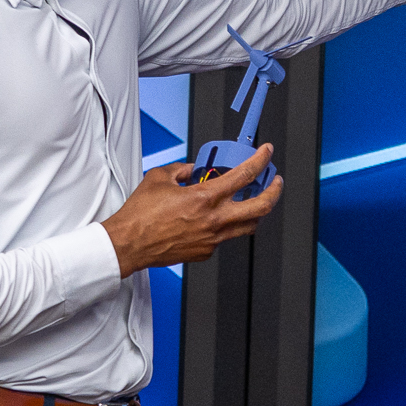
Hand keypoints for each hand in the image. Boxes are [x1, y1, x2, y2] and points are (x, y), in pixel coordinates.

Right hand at [101, 146, 278, 273]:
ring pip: (248, 226)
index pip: (244, 175)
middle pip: (261, 206)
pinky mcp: (205, 252)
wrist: (129, 244)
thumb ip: (180, 169)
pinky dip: (225, 225)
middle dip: (274, 191)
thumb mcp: (159, 178)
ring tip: (256, 202)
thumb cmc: (140, 215)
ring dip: (256, 212)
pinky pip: (224, 237)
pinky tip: (217, 219)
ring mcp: (212, 239)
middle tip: (276, 182)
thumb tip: (189, 170)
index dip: (260, 160)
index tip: (266, 153)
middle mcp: (214, 220)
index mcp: (205, 197)